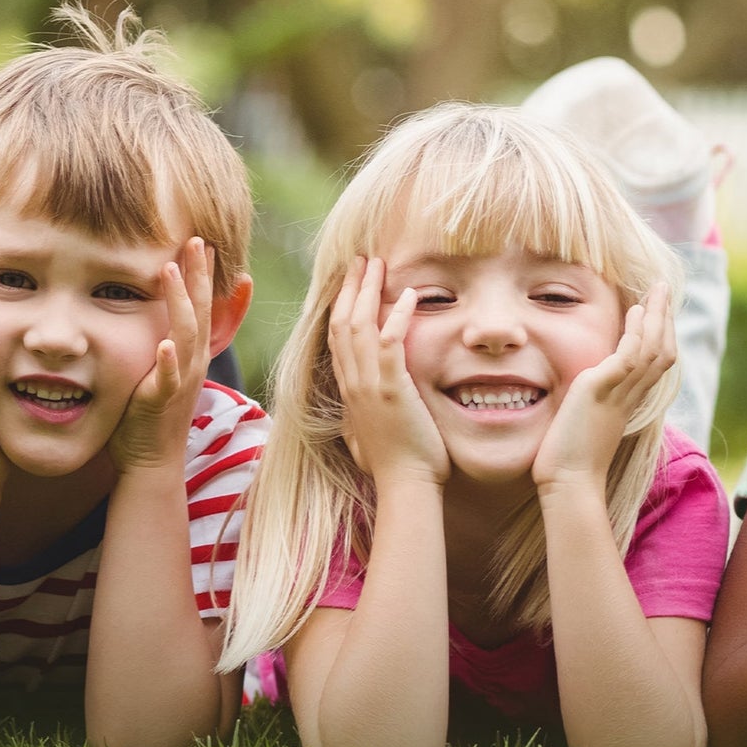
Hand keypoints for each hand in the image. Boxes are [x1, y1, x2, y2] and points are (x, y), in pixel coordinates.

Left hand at [109, 237, 213, 471]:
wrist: (152, 461)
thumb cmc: (151, 414)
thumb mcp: (164, 369)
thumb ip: (167, 340)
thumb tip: (162, 313)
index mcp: (192, 353)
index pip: (203, 306)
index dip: (205, 275)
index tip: (204, 242)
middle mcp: (193, 363)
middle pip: (201, 312)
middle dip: (199, 275)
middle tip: (196, 240)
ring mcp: (181, 381)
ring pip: (186, 336)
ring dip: (180, 303)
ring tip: (170, 271)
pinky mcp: (162, 401)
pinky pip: (167, 379)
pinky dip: (168, 361)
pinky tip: (165, 344)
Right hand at [331, 256, 448, 486]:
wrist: (404, 485)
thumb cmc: (393, 466)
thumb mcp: (366, 436)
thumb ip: (360, 419)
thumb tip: (354, 420)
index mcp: (348, 391)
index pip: (336, 338)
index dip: (341, 305)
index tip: (350, 282)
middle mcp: (352, 383)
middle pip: (342, 323)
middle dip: (350, 288)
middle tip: (360, 261)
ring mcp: (368, 385)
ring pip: (359, 326)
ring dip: (368, 291)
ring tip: (377, 264)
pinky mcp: (391, 389)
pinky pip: (390, 343)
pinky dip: (398, 316)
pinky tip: (410, 295)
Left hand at [532, 283, 675, 492]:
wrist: (569, 484)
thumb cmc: (569, 463)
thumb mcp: (584, 425)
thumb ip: (590, 406)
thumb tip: (581, 396)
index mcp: (626, 403)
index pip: (653, 364)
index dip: (658, 336)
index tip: (654, 312)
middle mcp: (629, 396)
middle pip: (662, 351)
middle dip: (665, 319)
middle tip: (664, 291)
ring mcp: (618, 393)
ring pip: (652, 349)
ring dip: (657, 317)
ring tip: (656, 290)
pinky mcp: (600, 391)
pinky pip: (629, 356)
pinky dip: (636, 332)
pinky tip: (636, 311)